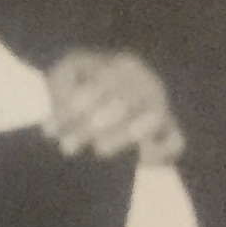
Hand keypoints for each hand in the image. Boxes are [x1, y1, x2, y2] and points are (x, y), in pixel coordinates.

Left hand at [46, 48, 184, 165]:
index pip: (97, 87)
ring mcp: (161, 105)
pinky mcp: (169, 128)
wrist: (109, 83)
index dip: (72, 109)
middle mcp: (147, 83)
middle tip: (67, 147)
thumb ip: (63, 85)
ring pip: (152, 120)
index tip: (49, 131)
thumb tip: (65, 106)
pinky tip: (141, 160)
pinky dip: (163, 151)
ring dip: (122, 137)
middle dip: (91, 128)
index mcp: (122, 66)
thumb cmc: (82, 80)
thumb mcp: (67, 73)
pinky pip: (175, 140)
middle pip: (123, 104)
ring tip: (99, 150)